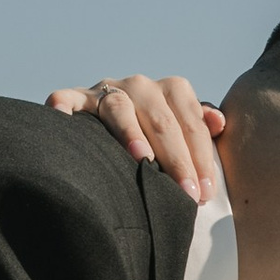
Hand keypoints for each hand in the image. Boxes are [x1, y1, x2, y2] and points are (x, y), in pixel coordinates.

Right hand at [45, 71, 223, 199]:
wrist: (117, 128)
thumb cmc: (160, 140)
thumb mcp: (185, 131)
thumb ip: (202, 128)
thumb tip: (219, 122)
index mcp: (171, 90)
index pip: (191, 123)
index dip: (200, 157)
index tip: (204, 192)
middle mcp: (140, 85)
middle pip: (161, 120)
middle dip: (176, 159)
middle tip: (185, 194)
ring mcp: (106, 90)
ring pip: (119, 108)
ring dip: (130, 132)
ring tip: (141, 159)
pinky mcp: (76, 99)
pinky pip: (66, 97)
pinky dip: (62, 104)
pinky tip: (61, 117)